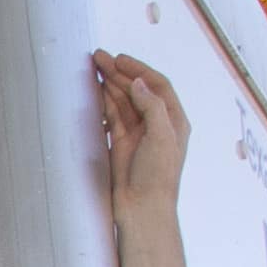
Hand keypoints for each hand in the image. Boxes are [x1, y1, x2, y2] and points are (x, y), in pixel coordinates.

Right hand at [89, 45, 188, 230]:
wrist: (143, 208)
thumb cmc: (159, 175)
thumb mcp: (162, 137)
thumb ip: (152, 106)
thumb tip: (138, 83)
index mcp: (173, 120)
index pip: (157, 85)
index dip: (139, 69)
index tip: (119, 60)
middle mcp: (156, 123)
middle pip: (137, 90)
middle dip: (119, 73)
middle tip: (98, 57)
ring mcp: (137, 133)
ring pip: (122, 101)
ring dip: (109, 84)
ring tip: (93, 67)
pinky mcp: (121, 143)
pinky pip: (112, 116)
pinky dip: (103, 102)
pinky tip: (94, 91)